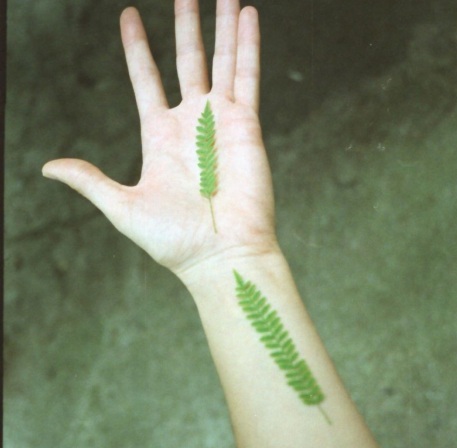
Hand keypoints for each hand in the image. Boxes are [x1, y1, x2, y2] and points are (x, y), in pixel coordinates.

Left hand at [42, 0, 278, 277]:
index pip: (146, 80)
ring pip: (221, 62)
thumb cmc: (174, 240)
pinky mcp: (247, 125)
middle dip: (185, 26)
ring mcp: (221, 121)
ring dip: (220, 27)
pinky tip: (246, 17)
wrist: (219, 255)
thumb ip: (90, 181)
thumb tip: (48, 167)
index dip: (137, 49)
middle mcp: (191, 123)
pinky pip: (247, 77)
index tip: (129, 17)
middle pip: (187, 62)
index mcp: (159, 137)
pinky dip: (247, 47)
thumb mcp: (123, 207)